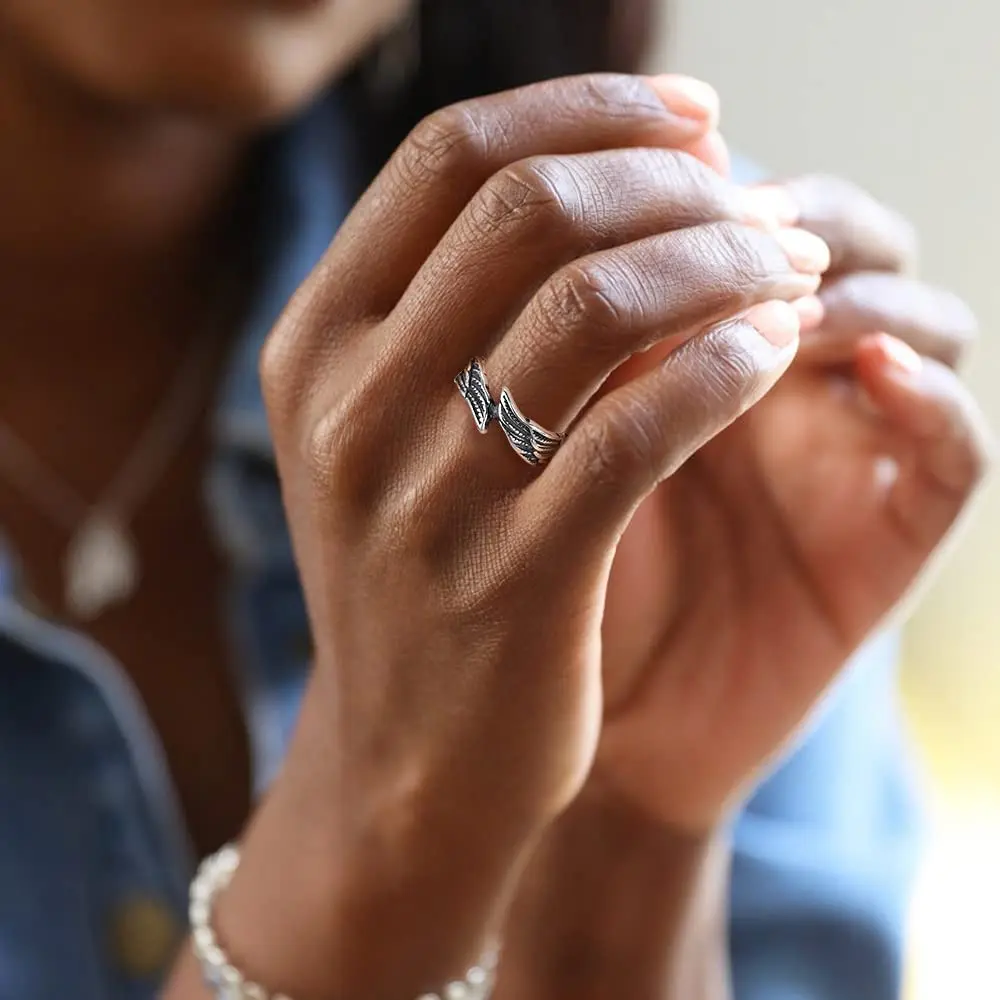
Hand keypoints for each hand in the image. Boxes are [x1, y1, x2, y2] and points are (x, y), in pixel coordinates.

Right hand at [200, 74, 825, 999]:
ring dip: (722, 265)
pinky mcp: (515, 584)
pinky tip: (770, 350)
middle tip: (759, 200)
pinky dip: (725, 367)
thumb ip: (466, 307)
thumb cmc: (420, 575)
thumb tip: (622, 180)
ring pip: (598, 307)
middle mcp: (352, 409)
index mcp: (315, 347)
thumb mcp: (396, 431)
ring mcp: (424, 499)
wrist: (407, 764)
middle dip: (673, 182)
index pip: (450, 156)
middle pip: (532, 210)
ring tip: (789, 270)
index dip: (587, 109)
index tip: (693, 118)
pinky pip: (642, 432)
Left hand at [595, 173, 993, 832]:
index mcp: (698, 348)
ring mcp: (846, 454)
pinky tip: (872, 376)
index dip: (720, 191)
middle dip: (798, 227)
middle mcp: (783, 385)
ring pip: (916, 323)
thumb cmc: (546, 576)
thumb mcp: (554, 443)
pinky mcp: (889, 534)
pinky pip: (954, 448)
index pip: (747, 214)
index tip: (670, 187)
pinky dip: (932, 399)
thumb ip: (585, 343)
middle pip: (844, 243)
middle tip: (738, 237)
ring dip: (860, 298)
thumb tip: (591, 214)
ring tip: (784, 312)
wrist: (588, 725)